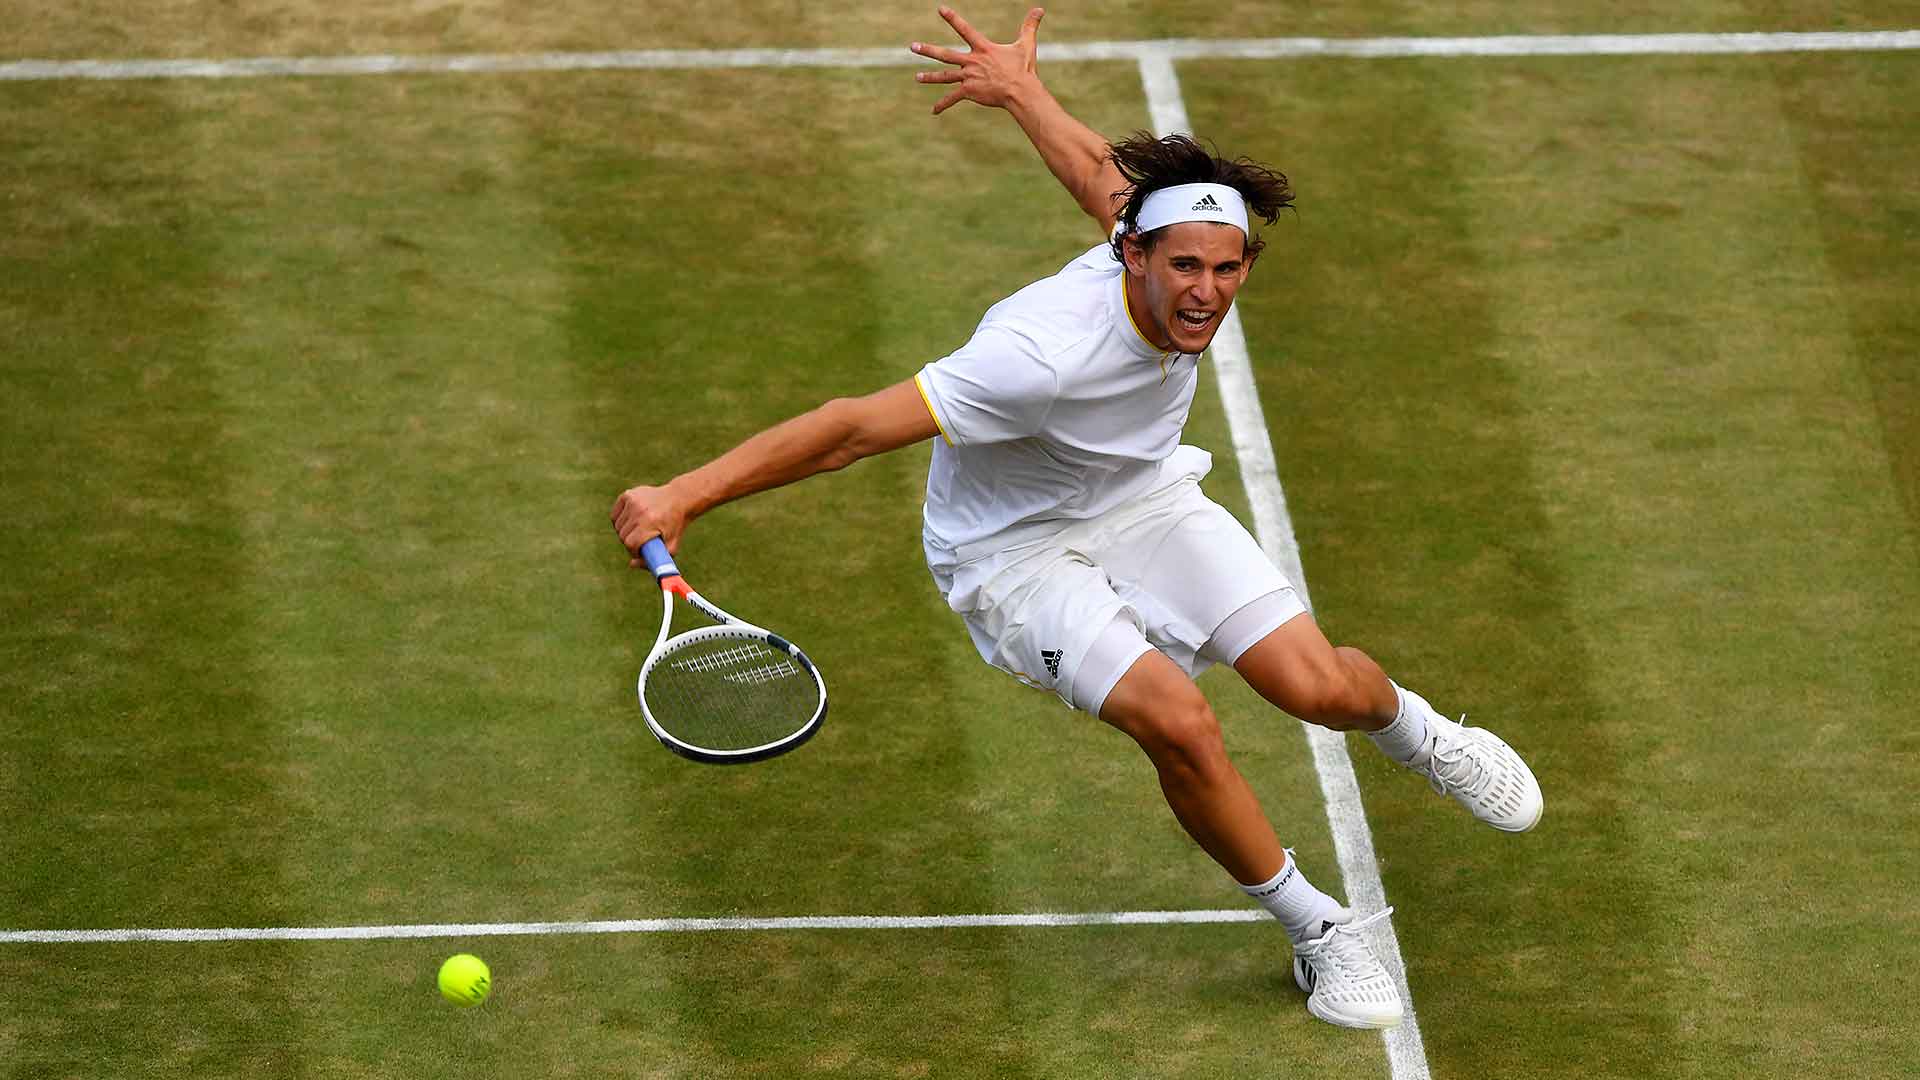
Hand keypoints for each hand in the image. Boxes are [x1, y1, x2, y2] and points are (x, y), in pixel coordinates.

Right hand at [610, 483, 690, 568]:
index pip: (631, 543)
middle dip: (631, 542)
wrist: (679, 499)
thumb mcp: (672, 546)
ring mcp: (632, 500)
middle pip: (623, 536)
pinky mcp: (627, 495)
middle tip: (641, 541)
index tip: (641, 551)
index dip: (634, 551)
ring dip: (625, 532)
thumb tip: (631, 564)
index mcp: (650, 522)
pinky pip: (615, 515)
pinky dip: (620, 521)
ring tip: (638, 530)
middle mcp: (639, 510)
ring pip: (618, 526)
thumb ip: (655, 560)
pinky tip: (631, 521)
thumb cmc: (675, 525)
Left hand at [909, 6, 1045, 115]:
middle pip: (945, 54)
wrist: (1020, 91)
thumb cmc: (1024, 68)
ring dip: (930, 77)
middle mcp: (972, 61)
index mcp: (983, 48)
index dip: (952, 18)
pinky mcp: (969, 92)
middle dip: (928, 50)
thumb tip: (1041, 9)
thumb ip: (1030, 26)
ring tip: (917, 77)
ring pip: (944, 76)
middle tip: (912, 46)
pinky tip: (933, 111)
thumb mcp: (1026, 44)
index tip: (940, 9)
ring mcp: (969, 77)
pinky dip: (943, 105)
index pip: (964, 29)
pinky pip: (952, 98)